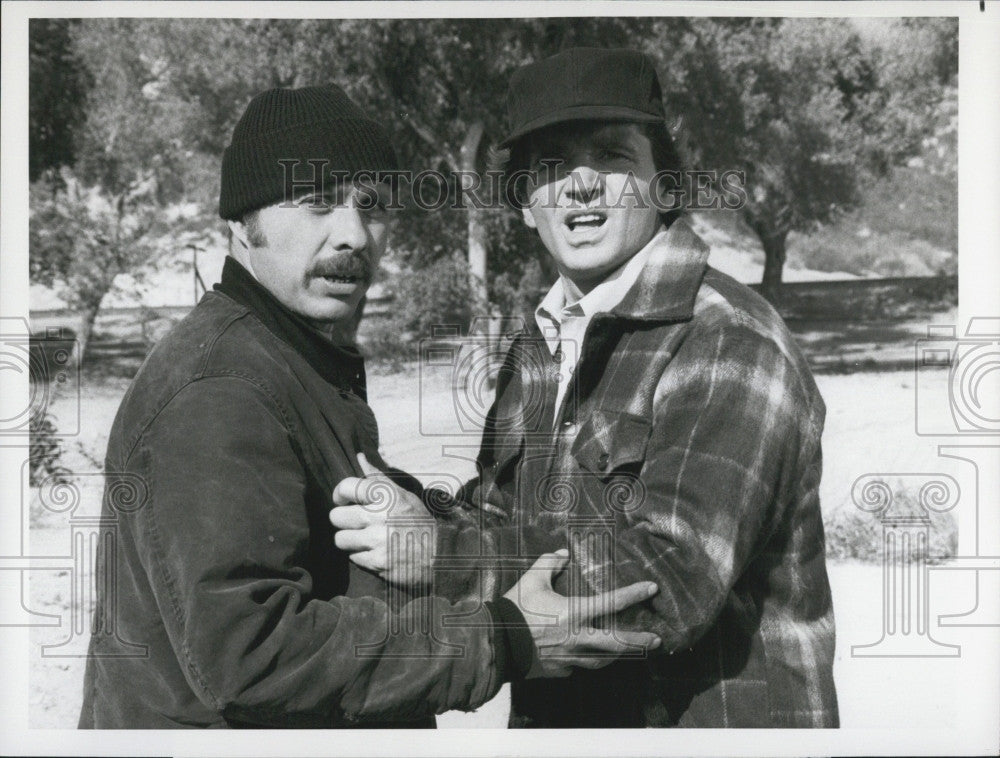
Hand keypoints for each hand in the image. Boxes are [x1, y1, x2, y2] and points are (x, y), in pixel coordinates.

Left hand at [329, 453, 435, 586]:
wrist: (440, 553)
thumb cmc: (418, 520)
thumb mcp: (403, 495)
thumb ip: (377, 477)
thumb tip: (359, 456)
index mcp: (386, 495)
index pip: (346, 487)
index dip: (339, 494)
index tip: (343, 501)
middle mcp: (379, 516)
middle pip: (336, 516)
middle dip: (345, 521)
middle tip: (357, 523)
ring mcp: (377, 541)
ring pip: (340, 539)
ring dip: (351, 540)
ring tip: (366, 539)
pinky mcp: (377, 562)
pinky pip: (352, 558)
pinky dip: (362, 556)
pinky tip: (376, 552)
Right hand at [505, 550, 660, 677]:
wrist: (497, 643)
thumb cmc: (515, 609)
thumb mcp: (531, 579)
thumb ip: (548, 562)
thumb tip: (562, 553)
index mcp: (574, 613)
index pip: (612, 602)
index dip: (634, 594)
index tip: (652, 588)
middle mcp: (578, 638)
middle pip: (618, 643)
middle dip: (640, 642)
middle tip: (657, 640)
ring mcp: (570, 658)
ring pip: (602, 660)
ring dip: (617, 655)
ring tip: (626, 651)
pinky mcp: (559, 670)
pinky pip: (578, 667)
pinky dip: (586, 662)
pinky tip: (587, 658)